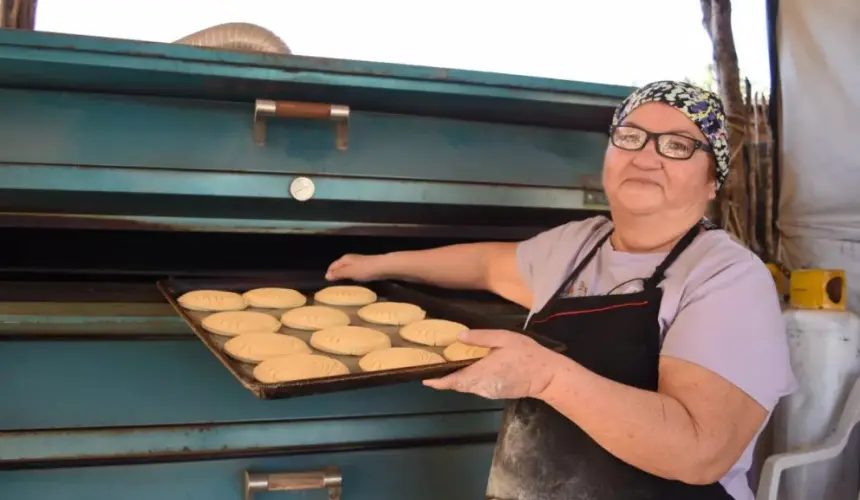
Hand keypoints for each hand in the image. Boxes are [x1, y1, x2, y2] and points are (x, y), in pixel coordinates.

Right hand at [325, 254, 386, 281]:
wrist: (383, 267)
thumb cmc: (365, 269)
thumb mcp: (349, 272)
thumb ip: (338, 274)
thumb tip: (326, 275)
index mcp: (344, 259)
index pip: (332, 266)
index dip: (329, 273)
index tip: (327, 283)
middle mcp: (350, 259)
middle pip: (339, 266)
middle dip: (335, 274)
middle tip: (333, 286)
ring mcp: (358, 262)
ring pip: (347, 269)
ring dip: (343, 276)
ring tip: (342, 285)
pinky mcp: (365, 267)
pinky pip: (354, 272)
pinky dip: (351, 276)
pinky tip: (353, 282)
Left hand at [423, 329, 563, 399]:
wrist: (547, 376)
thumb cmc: (526, 355)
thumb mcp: (504, 339)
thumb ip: (481, 338)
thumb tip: (460, 336)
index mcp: (481, 372)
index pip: (454, 380)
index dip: (438, 382)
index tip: (425, 380)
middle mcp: (482, 386)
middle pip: (458, 384)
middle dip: (445, 378)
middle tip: (433, 366)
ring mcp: (489, 391)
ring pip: (467, 386)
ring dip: (457, 378)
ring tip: (447, 365)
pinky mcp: (496, 392)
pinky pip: (477, 387)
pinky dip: (468, 379)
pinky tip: (468, 368)